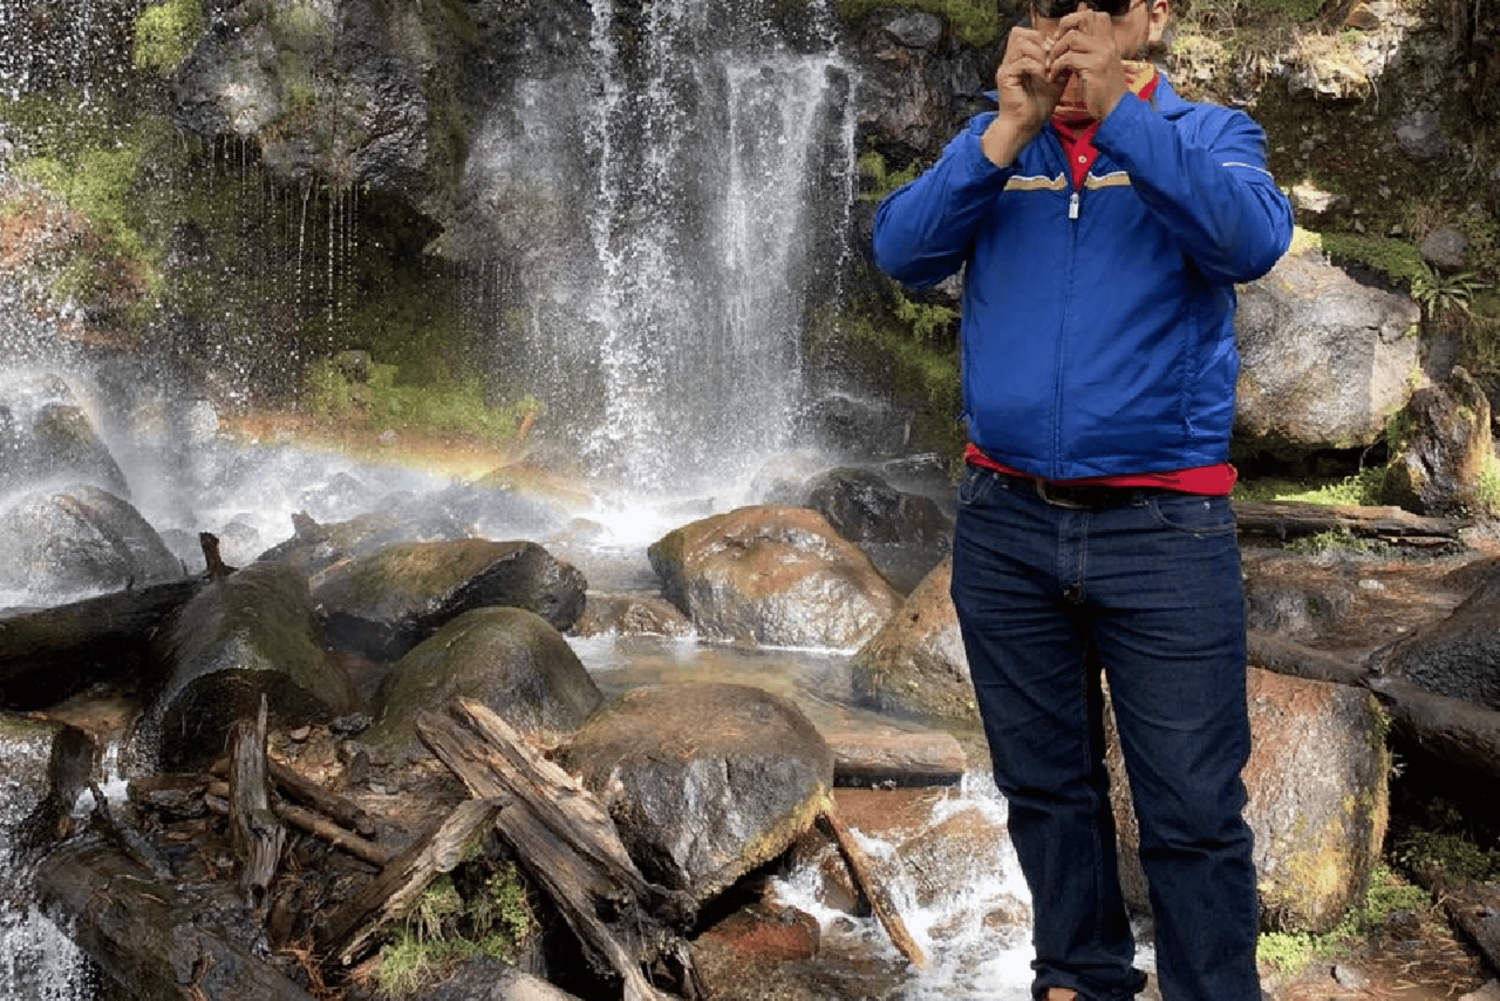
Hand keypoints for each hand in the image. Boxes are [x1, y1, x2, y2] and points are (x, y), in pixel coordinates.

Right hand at [981, 25, 1062, 166]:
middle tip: (1051, 59)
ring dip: (1039, 54)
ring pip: (1022, 44)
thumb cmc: (1036, 108)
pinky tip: (1044, 78)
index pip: (1026, 34)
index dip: (1042, 39)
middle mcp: (1010, 61)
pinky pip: (1022, 61)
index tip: (1055, 54)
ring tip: (1048, 69)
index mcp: (1019, 60)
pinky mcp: (1006, 78)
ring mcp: (1006, 68)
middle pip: (1020, 32)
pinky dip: (1036, 67)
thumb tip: (1071, 52)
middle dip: (1040, 42)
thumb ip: (1059, 66)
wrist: (1024, 127)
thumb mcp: (1054, 82)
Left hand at [1045, 11, 1129, 119]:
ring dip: (1056, 52)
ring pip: (1072, 38)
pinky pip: (1067, 59)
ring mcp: (1102, 54)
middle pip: (1085, 17)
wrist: (1116, 110)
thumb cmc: (1103, 92)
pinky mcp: (1094, 67)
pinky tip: (1053, 78)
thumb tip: (1060, 40)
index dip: (1074, 20)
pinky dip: (1055, 68)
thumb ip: (1085, 51)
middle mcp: (1107, 43)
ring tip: (1051, 67)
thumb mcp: (1097, 66)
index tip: (1062, 37)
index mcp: (1109, 42)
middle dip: (1064, 28)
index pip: (1093, 15)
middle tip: (1054, 47)